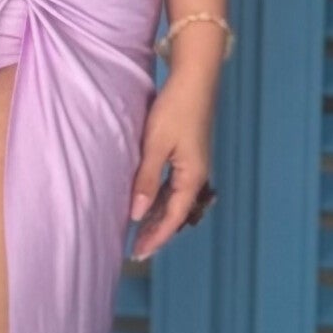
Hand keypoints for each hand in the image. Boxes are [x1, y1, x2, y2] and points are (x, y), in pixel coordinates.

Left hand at [127, 83, 214, 261]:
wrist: (194, 79)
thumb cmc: (175, 109)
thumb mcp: (156, 145)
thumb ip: (146, 180)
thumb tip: (137, 213)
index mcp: (192, 176)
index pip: (173, 217)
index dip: (156, 237)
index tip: (139, 253)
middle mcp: (196, 175)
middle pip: (176, 212)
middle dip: (157, 232)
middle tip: (136, 250)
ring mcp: (193, 165)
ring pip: (174, 200)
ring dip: (158, 217)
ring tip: (139, 233)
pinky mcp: (187, 155)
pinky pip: (173, 187)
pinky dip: (160, 199)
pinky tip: (147, 203)